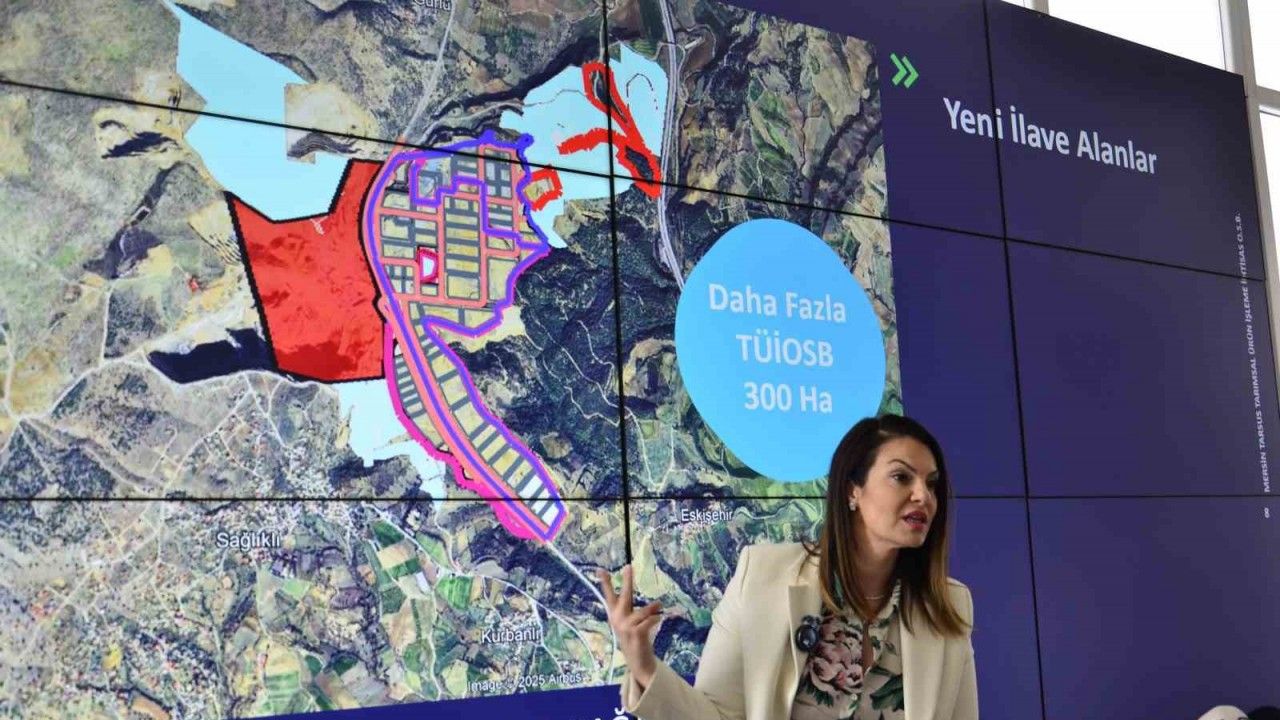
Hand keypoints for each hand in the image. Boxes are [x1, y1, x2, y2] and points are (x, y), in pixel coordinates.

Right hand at [597, 564, 663, 689]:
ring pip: (642, 611)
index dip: (606, 583)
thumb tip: (656, 603)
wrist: (638, 662)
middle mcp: (617, 619)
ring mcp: (625, 627)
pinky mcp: (635, 633)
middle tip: (628, 566)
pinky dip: (655, 618)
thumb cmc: (635, 639)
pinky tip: (658, 619)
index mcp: (614, 615)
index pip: (608, 596)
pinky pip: (649, 620)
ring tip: (659, 604)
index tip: (601, 569)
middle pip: (623, 596)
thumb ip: (638, 612)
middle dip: (627, 581)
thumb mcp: (631, 624)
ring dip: (652, 608)